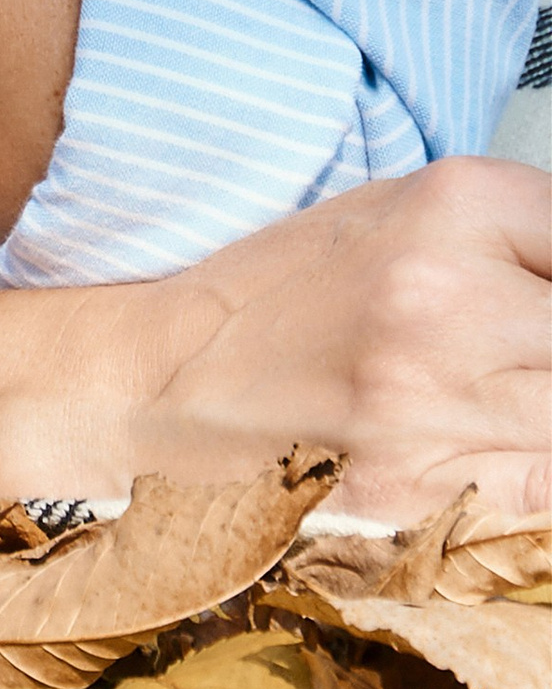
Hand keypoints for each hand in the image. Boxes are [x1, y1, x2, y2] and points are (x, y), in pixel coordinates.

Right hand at [120, 157, 551, 519]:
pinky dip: (530, 461)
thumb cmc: (282, 291)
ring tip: (492, 383)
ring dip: (541, 400)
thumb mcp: (398, 215)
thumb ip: (513, 241)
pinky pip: (542, 482)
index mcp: (451, 205)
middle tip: (515, 345)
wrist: (173, 373)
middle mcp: (451, 296)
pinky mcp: (423, 483)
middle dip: (550, 340)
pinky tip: (477, 433)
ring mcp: (436, 398)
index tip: (543, 285)